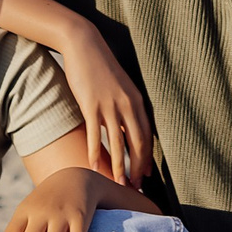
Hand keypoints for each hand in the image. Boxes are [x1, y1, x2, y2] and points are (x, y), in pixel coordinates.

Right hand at [51, 25, 152, 185]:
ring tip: (120, 184)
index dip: (147, 157)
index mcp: (137, 100)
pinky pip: (96, 134)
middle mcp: (127, 104)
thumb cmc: (100, 66)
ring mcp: (110, 105)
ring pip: (119, 143)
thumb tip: (126, 124)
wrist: (84, 44)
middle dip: (138, 167)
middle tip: (136, 186)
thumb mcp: (120, 86)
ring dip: (120, 167)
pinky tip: (93, 167)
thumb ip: (126, 105)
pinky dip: (96, 153)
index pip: (147, 135)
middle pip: (138, 143)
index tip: (147, 175)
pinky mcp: (91, 104)